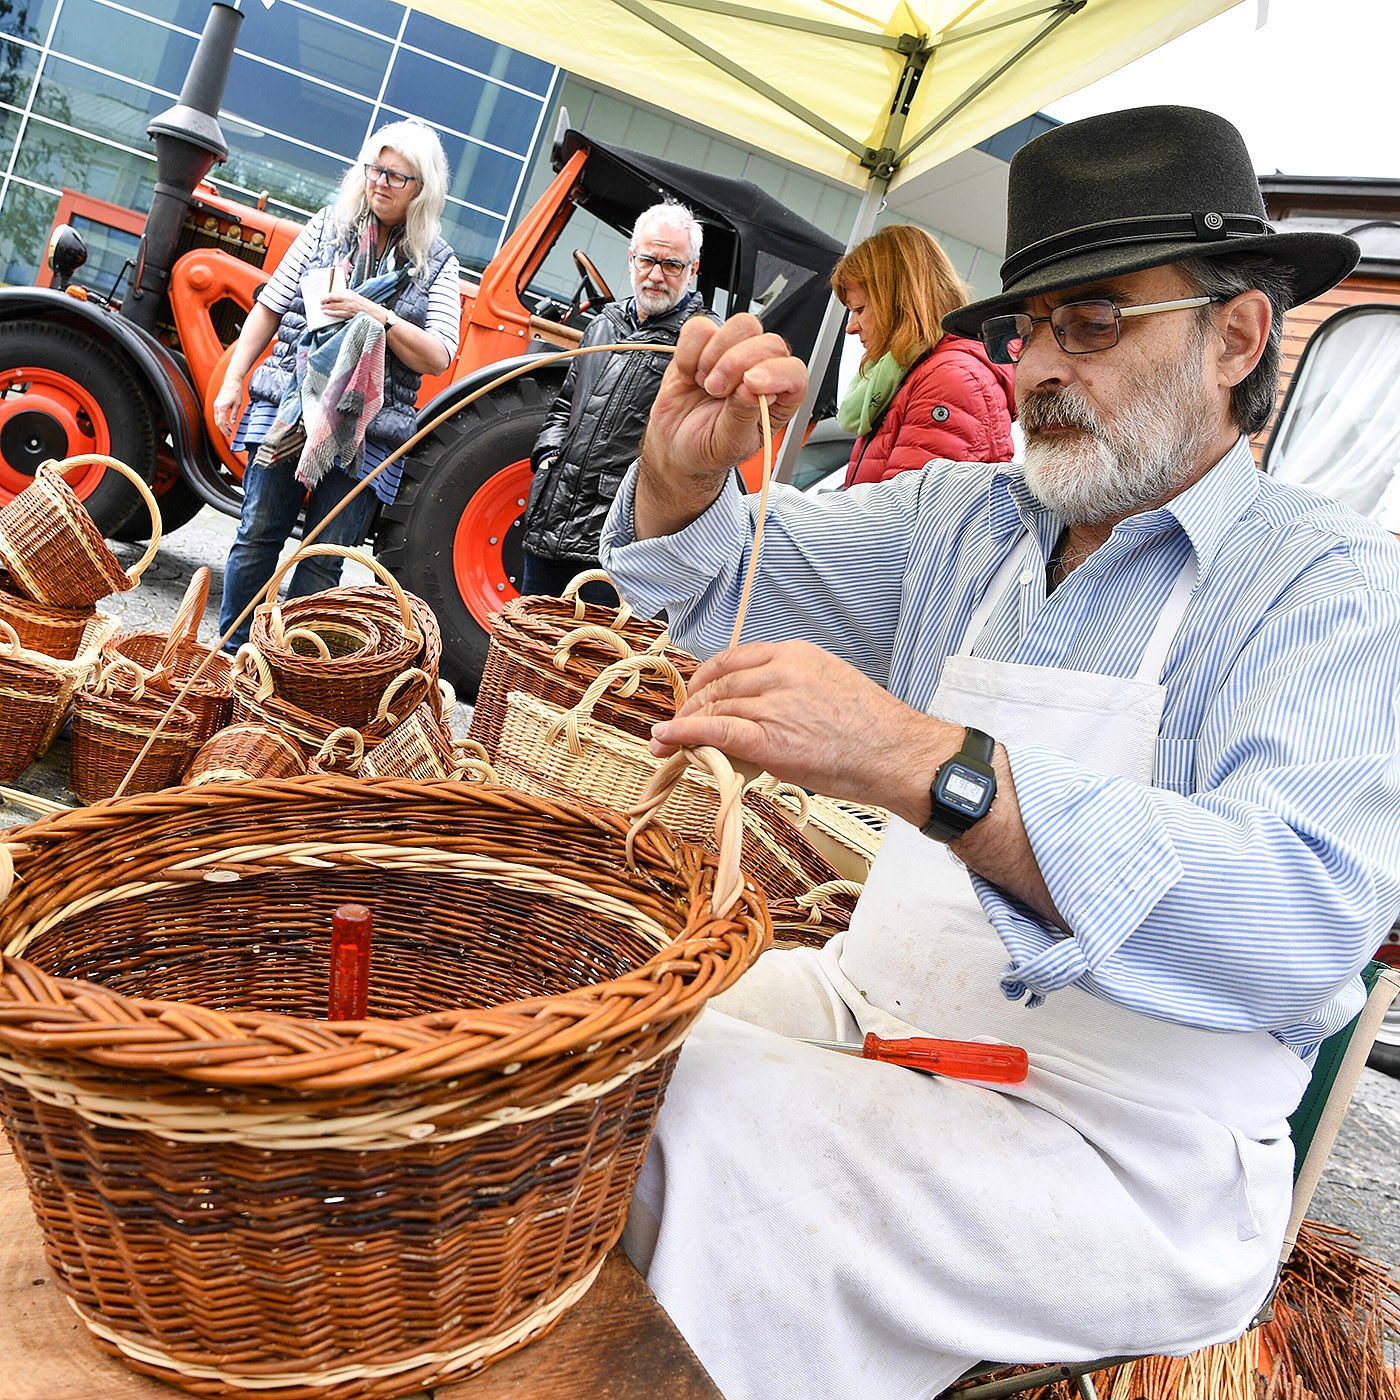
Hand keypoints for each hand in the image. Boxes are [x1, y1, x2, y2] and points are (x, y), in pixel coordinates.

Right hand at [212, 375, 242, 437]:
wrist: (231, 381)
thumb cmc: (236, 391)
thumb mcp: (238, 404)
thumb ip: (234, 414)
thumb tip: (233, 423)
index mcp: (221, 407)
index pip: (221, 423)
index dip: (225, 430)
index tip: (229, 435)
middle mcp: (216, 406)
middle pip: (217, 422)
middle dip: (223, 429)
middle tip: (229, 434)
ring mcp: (216, 404)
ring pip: (216, 418)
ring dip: (222, 425)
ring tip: (229, 429)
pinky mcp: (217, 403)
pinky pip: (217, 414)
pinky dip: (221, 420)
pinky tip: (227, 422)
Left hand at [318, 290, 380, 322]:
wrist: (374, 313)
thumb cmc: (366, 306)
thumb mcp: (355, 296)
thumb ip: (345, 296)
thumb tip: (335, 296)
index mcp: (349, 292)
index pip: (334, 292)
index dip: (326, 294)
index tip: (322, 296)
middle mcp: (348, 298)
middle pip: (331, 298)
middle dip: (324, 300)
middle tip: (320, 301)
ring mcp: (348, 307)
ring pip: (333, 306)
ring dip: (326, 306)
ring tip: (322, 307)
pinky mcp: (349, 314)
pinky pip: (337, 313)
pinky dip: (330, 312)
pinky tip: (326, 312)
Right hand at [634, 314, 806, 536]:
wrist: (675, 445)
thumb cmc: (708, 448)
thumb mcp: (728, 444)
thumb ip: (743, 416)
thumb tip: (753, 390)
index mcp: (778, 400)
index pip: (793, 372)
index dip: (775, 373)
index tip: (750, 384)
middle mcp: (761, 371)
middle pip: (768, 342)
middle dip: (737, 364)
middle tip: (716, 391)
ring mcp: (733, 354)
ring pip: (741, 326)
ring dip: (715, 355)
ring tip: (705, 385)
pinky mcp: (704, 344)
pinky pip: (701, 328)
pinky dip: (689, 352)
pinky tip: (689, 375)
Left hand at [648, 639, 954, 818]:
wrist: (898, 753)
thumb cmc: (872, 728)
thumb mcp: (830, 684)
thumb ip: (791, 687)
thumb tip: (759, 707)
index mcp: (796, 654)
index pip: (733, 659)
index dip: (706, 679)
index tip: (696, 695)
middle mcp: (782, 672)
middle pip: (718, 684)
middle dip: (691, 706)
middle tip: (674, 726)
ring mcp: (775, 704)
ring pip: (714, 707)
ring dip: (684, 725)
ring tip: (667, 742)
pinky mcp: (770, 738)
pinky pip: (715, 730)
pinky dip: (683, 735)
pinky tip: (666, 741)